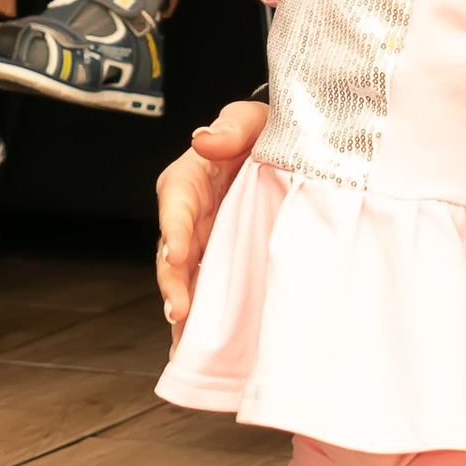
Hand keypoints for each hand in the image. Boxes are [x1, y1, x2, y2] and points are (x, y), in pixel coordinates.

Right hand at [154, 96, 265, 327]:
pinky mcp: (224, 260)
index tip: (177, 253)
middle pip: (173, 248)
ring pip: (187, 275)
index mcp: (192, 177)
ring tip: (184, 336)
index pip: (176, 200)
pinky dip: (206, 315)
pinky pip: (211, 287)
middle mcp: (192, 214)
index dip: (174, 227)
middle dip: (173, 280)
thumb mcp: (251, 120)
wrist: (292, 152)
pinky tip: (204, 345)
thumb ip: (231, 126)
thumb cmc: (265, 132)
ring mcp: (207, 241)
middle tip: (179, 310)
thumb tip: (205, 139)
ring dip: (184, 303)